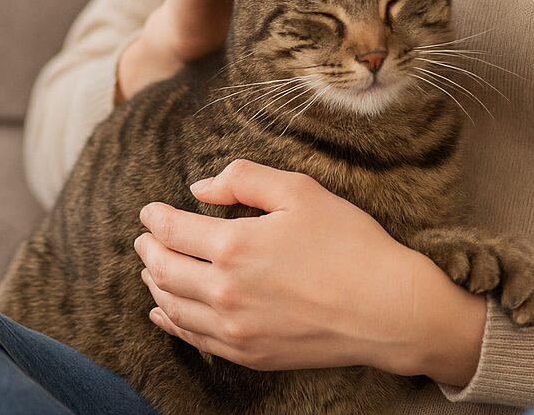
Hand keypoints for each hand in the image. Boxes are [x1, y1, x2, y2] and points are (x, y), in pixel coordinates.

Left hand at [132, 158, 434, 375]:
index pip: (172, 230)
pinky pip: (195, 339)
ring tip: (151, 268)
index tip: (149, 210)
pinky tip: (163, 313)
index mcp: (234, 245)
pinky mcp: (250, 354)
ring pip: (173, 307)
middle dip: (148, 249)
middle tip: (145, 237)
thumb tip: (200, 188)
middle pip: (163, 269)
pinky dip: (171, 322)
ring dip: (154, 285)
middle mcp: (226, 291)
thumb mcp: (299, 191)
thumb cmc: (349, 244)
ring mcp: (236, 328)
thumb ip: (243, 179)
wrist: (388, 309)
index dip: (154, 218)